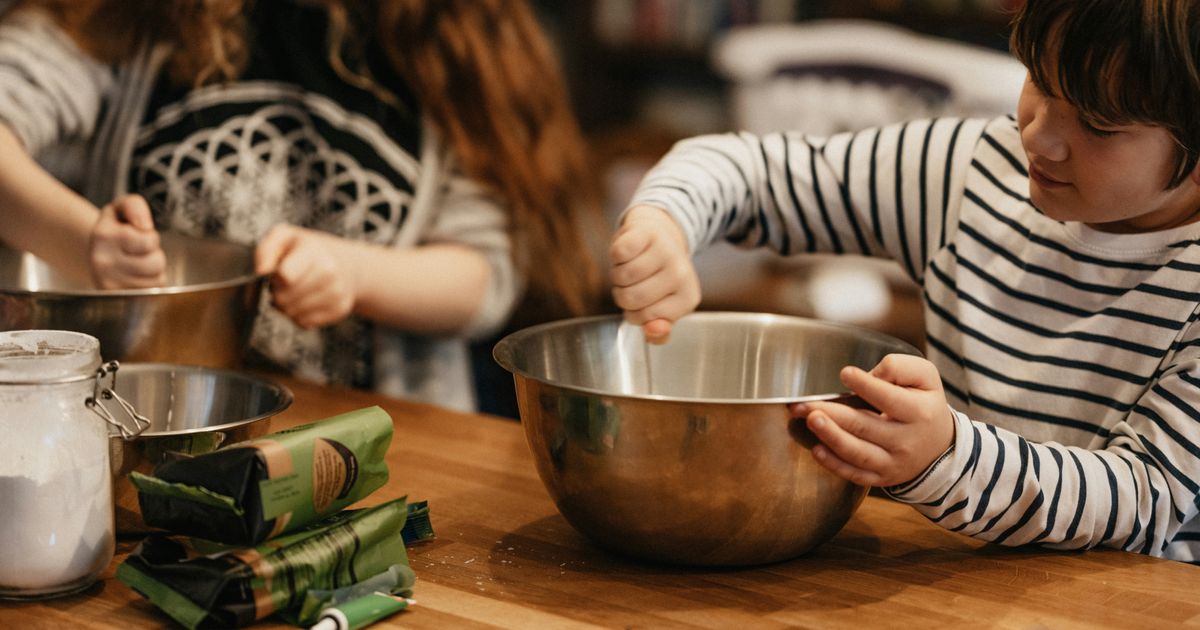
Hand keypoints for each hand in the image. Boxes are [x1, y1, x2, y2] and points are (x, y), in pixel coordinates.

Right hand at [89, 195, 165, 288]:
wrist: (96, 253)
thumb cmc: (115, 229)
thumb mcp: (121, 208)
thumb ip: (135, 206)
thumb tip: (145, 226)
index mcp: (103, 236)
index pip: (149, 241)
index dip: (150, 237)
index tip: (136, 234)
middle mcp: (102, 262)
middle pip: (156, 263)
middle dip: (154, 255)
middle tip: (139, 251)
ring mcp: (108, 284)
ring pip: (157, 279)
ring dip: (154, 270)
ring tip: (138, 263)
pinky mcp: (118, 299)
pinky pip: (152, 292)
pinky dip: (150, 284)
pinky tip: (136, 277)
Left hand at [255, 224, 357, 328]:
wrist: (345, 264)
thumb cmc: (306, 251)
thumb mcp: (284, 237)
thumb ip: (267, 250)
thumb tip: (261, 272)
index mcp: (313, 251)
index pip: (285, 277)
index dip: (274, 279)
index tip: (276, 274)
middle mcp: (329, 272)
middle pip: (285, 299)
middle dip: (277, 294)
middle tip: (282, 285)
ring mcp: (337, 292)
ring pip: (293, 314)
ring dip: (286, 307)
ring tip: (292, 293)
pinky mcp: (339, 310)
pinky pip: (305, 323)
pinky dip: (299, 316)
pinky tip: (303, 302)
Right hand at [608, 204, 699, 342]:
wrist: (659, 235)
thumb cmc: (657, 277)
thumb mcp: (663, 309)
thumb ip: (658, 331)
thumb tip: (653, 330)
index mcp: (688, 298)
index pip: (643, 318)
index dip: (633, 313)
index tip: (643, 301)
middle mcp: (681, 274)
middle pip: (630, 298)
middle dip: (622, 294)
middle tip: (633, 284)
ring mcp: (666, 251)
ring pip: (622, 276)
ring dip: (617, 275)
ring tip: (630, 267)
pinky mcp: (649, 232)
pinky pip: (618, 254)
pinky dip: (616, 256)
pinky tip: (628, 253)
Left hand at [789, 354, 954, 487]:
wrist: (939, 447)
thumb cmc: (925, 405)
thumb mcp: (926, 378)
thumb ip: (900, 368)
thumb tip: (871, 374)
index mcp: (919, 412)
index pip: (889, 399)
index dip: (866, 385)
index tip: (845, 373)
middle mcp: (906, 441)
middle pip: (865, 426)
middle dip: (833, 414)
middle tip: (805, 404)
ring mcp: (892, 463)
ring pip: (857, 453)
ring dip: (831, 437)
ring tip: (811, 420)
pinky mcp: (880, 478)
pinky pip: (855, 474)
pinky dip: (834, 465)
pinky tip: (817, 450)